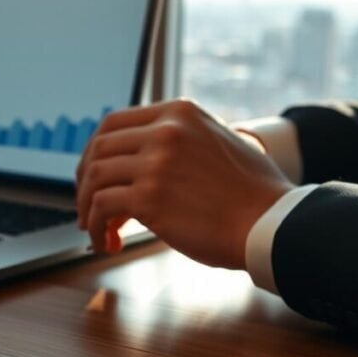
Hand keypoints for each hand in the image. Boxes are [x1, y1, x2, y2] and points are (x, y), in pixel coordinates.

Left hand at [75, 99, 293, 269]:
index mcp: (179, 113)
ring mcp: (155, 162)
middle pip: (98, 149)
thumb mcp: (215, 142)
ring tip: (97, 230)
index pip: (114, 122)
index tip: (90, 173)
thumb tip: (136, 158)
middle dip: (84, 180)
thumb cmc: (249, 195)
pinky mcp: (149, 197)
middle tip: (86, 205)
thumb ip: (178, 140)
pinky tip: (107, 243)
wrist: (273, 224)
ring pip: (94, 179)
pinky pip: (101, 208)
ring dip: (87, 208)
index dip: (94, 150)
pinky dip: (95, 228)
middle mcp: (165, 130)